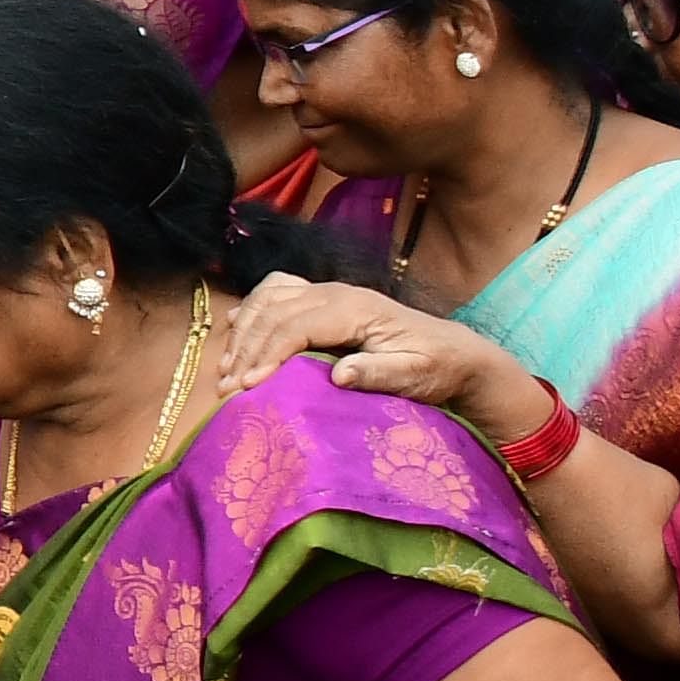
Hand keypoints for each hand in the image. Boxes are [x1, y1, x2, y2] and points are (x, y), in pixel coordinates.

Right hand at [218, 275, 531, 435]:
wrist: (452, 351)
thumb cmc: (435, 368)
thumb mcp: (416, 376)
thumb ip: (379, 373)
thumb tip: (339, 374)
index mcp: (355, 309)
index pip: (295, 326)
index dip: (267, 355)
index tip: (248, 388)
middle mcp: (336, 292)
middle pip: (273, 313)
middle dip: (245, 350)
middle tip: (227, 389)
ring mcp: (328, 291)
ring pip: (268, 300)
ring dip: (242, 332)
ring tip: (226, 370)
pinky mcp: (323, 298)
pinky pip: (275, 291)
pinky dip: (251, 308)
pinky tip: (234, 327)